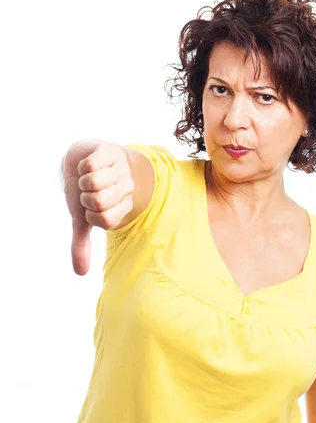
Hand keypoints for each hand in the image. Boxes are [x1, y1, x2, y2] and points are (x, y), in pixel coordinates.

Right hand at [63, 141, 133, 275]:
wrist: (83, 158)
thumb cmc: (85, 191)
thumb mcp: (83, 217)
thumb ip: (82, 243)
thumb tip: (80, 272)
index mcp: (125, 205)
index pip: (106, 221)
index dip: (91, 216)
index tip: (91, 208)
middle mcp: (128, 187)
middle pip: (99, 202)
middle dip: (85, 198)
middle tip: (88, 191)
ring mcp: (122, 168)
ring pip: (95, 183)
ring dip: (83, 181)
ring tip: (88, 177)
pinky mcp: (111, 150)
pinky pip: (92, 165)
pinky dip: (82, 167)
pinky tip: (89, 165)